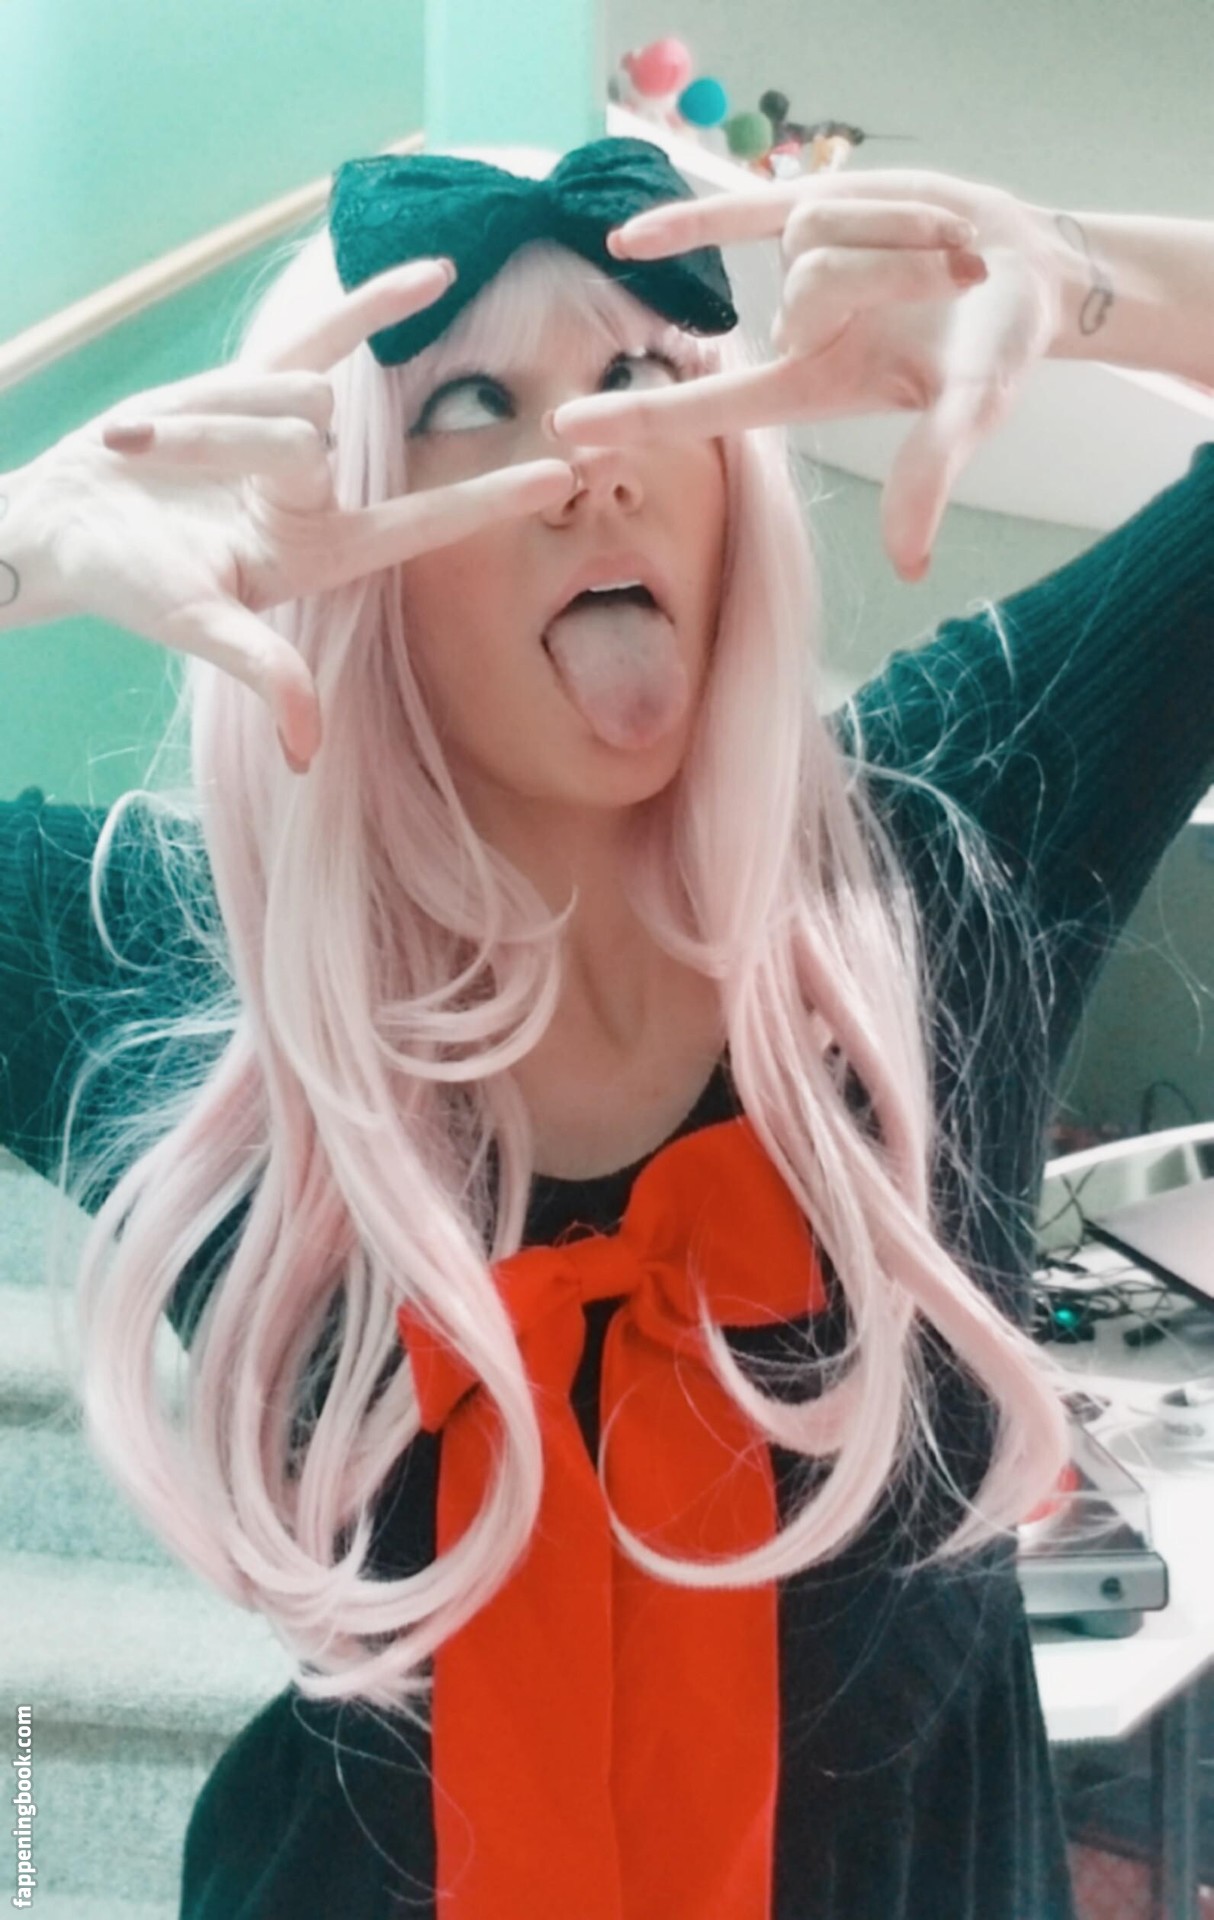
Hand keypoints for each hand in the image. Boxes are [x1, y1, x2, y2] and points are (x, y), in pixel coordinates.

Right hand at [0, 260, 574, 771]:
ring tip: (149, 444)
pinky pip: (326, 333)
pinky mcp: (262, 379)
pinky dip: (375, 300)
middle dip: (236, 442)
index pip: (426, 523)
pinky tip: (438, 269)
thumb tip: (305, 751)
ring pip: (298, 392)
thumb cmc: (130, 582)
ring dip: (211, 412)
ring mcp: (299, 433)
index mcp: (324, 553)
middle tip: (158, 460)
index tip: (564, 478)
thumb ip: (263, 670)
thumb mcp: (196, 625)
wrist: (66, 522)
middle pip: (322, 444)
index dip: (491, 498)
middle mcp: (326, 494)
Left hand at [550, 171, 1061, 580]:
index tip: (566, 433)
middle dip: (889, 269)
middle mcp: (792, 335)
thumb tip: (910, 563)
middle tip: (956, 273)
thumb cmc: (1002, 345)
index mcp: (813, 389)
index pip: (708, 408)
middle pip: (805, 289)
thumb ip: (932, 472)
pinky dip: (686, 218)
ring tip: (945, 244)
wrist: (1027, 270)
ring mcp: (794, 270)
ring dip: (895, 226)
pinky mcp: (808, 211)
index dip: (637, 416)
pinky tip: (626, 241)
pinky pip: (735, 210)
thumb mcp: (974, 406)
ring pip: (811, 230)